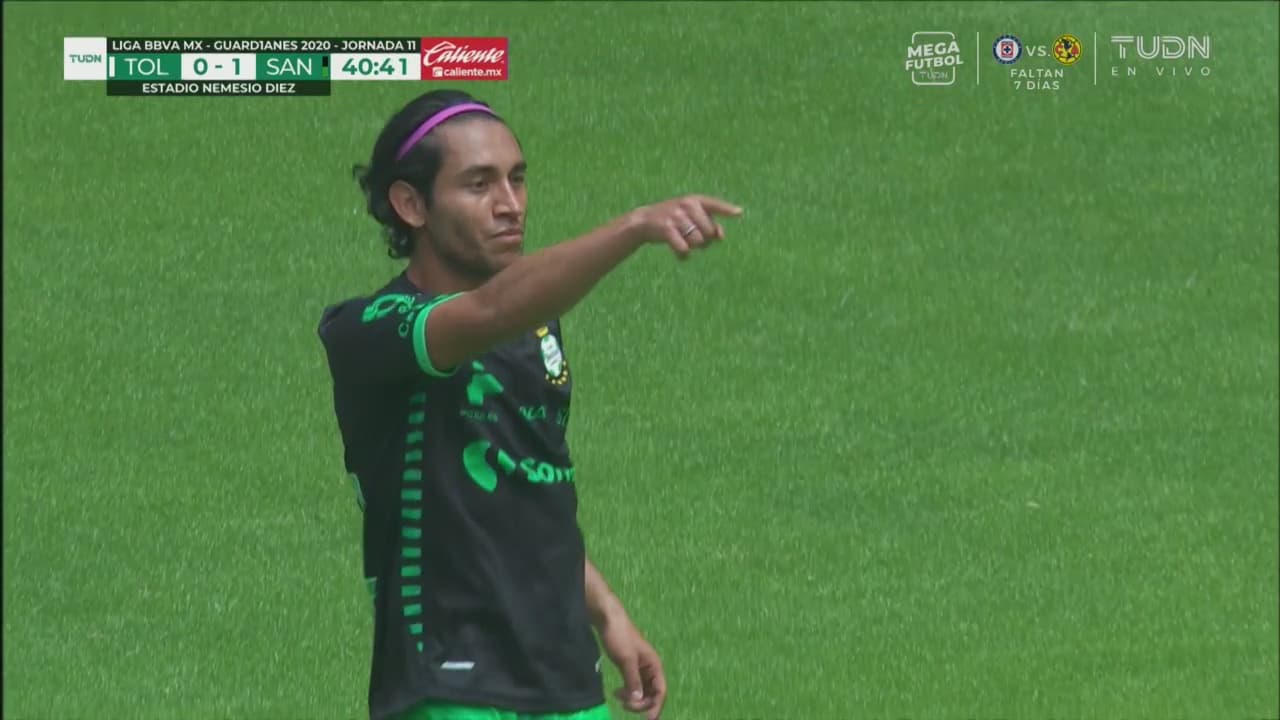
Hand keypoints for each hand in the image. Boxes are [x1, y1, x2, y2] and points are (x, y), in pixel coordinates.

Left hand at [598, 614, 666, 719]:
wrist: (608, 620)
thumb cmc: (619, 636)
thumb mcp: (626, 659)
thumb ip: (633, 679)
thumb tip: (638, 699)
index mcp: (654, 665)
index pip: (661, 691)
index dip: (656, 706)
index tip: (647, 719)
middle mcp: (650, 669)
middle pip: (653, 694)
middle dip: (641, 704)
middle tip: (624, 705)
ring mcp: (641, 669)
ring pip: (643, 692)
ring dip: (634, 699)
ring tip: (618, 697)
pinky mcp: (630, 668)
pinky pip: (634, 686)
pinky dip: (628, 693)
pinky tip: (617, 693)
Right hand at [627, 194, 742, 259]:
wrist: (644, 221)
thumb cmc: (674, 220)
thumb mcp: (690, 216)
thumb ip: (708, 224)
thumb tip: (720, 236)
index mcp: (695, 200)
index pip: (714, 204)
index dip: (727, 210)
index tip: (739, 213)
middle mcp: (687, 205)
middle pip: (709, 232)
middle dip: (704, 240)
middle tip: (691, 238)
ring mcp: (676, 216)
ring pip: (697, 242)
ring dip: (692, 248)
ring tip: (683, 243)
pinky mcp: (666, 228)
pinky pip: (684, 249)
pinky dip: (683, 255)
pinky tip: (679, 254)